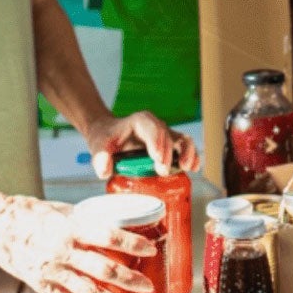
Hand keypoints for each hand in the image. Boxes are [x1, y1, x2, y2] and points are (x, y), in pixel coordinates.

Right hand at [0, 194, 158, 292]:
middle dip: (130, 280)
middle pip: (104, 269)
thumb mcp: (59, 209)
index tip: (150, 249)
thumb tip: (110, 225)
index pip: (109, 236)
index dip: (132, 244)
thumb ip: (84, 221)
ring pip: (89, 291)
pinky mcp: (41, 284)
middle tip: (149, 286)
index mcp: (70, 227)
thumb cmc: (26, 212)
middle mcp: (63, 250)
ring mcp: (52, 270)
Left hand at [83, 110, 200, 179]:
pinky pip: (185, 149)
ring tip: (187, 167)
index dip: (156, 141)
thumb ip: (100, 156)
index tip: (157, 157)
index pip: (151, 128)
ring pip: (182, 140)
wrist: (109, 135)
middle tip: (163, 170)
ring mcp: (165, 137)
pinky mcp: (170, 148)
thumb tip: (104, 169)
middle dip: (169, 154)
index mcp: (140, 121)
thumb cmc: (106, 138)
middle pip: (169, 136)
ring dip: (187, 153)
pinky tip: (194, 168)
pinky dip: (192, 157)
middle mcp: (156, 127)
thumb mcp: (99, 145)